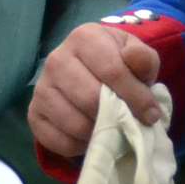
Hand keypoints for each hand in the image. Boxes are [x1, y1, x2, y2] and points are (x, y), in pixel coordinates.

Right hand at [31, 22, 163, 159]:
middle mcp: (56, 59)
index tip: (150, 114)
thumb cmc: (118, 66)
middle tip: (132, 124)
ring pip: (74, 123)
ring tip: (112, 129)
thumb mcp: (137, 58)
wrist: (89, 74)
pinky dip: (80, 146)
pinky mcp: (34, 113)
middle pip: (91, 99)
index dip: (137, 97)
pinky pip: (59, 140)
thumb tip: (134, 59)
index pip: (112, 71)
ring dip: (100, 133)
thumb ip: (143, 58)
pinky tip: (91, 136)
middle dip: (118, 117)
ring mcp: (41, 87)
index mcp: (84, 38)